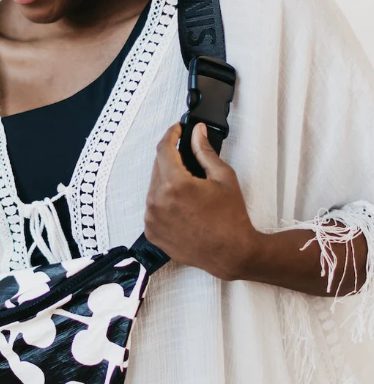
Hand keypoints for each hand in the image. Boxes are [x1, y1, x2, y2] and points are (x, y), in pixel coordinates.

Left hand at [144, 123, 259, 279]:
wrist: (232, 253)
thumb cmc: (231, 219)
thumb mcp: (223, 177)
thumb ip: (204, 151)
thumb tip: (196, 132)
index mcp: (174, 185)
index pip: (164, 149)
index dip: (171, 134)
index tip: (177, 130)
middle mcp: (158, 202)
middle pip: (158, 167)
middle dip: (171, 158)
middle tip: (188, 158)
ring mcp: (152, 219)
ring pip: (154, 187)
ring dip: (167, 180)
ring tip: (189, 186)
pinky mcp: (152, 232)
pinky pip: (152, 206)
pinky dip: (163, 200)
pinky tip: (182, 204)